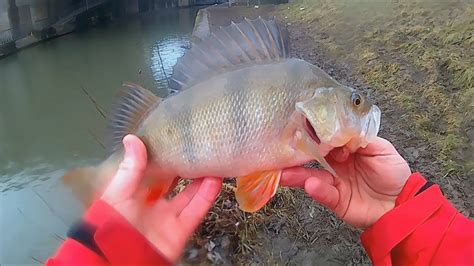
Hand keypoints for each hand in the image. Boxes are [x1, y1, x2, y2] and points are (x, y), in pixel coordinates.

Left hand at [101, 135, 221, 262]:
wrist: (119, 258)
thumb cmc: (112, 225)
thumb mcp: (118, 193)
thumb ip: (130, 168)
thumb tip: (132, 138)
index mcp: (135, 194)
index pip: (152, 172)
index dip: (163, 158)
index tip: (175, 140)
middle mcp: (153, 204)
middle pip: (174, 183)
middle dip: (185, 167)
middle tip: (198, 148)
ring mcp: (168, 217)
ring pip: (189, 195)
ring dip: (201, 179)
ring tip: (212, 160)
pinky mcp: (180, 230)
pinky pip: (196, 210)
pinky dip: (207, 196)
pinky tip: (215, 180)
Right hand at [281, 137, 410, 228]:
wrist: (401, 203)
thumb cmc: (394, 174)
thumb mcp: (382, 149)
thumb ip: (361, 138)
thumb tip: (341, 131)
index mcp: (345, 149)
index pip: (326, 139)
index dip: (316, 135)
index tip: (305, 131)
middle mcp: (336, 164)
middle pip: (313, 158)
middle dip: (298, 155)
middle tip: (283, 150)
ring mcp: (334, 182)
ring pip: (312, 176)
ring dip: (298, 174)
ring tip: (286, 173)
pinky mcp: (335, 200)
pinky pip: (324, 194)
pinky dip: (317, 190)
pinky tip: (310, 185)